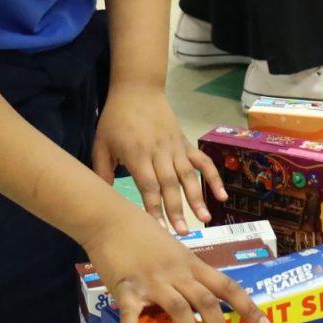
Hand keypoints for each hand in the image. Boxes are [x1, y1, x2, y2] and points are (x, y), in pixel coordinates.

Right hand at [86, 201, 272, 322]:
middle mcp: (178, 273)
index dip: (249, 308)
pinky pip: (131, 315)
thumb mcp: (174, 250)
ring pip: (180, 311)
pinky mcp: (127, 286)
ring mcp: (153, 281)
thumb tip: (202, 295)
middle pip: (207, 303)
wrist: (110, 218)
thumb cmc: (142, 232)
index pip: (228, 287)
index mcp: (192, 265)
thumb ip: (187, 272)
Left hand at [91, 85, 225, 234]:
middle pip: (170, 184)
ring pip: (188, 175)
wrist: (137, 90)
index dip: (154, 207)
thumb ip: (102, 172)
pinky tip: (221, 196)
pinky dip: (213, 177)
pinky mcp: (186, 143)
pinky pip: (203, 161)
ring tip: (205, 219)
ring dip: (197, 198)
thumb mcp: (101, 144)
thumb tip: (103, 200)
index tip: (158, 229)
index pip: (148, 185)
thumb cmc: (116, 119)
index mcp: (137, 155)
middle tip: (183, 233)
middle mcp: (159, 153)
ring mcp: (175, 148)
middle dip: (177, 210)